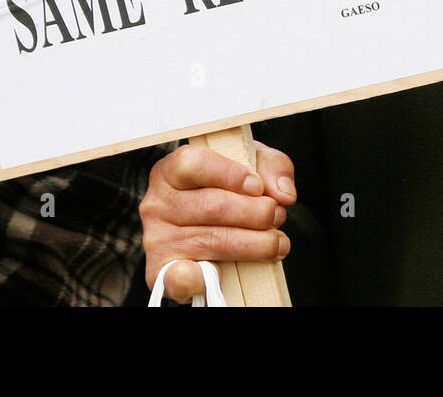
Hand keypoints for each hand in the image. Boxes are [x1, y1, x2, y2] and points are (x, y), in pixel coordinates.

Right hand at [140, 141, 296, 301]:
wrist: (209, 225)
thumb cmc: (230, 188)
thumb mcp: (253, 164)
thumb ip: (273, 168)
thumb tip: (284, 194)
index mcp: (171, 170)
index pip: (192, 163)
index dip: (229, 175)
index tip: (258, 187)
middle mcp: (157, 204)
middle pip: (211, 206)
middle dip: (256, 213)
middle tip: (278, 216)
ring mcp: (157, 239)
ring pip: (211, 240)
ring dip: (254, 244)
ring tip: (277, 242)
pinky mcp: (161, 271)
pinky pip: (180, 277)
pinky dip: (204, 278)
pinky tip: (225, 272)